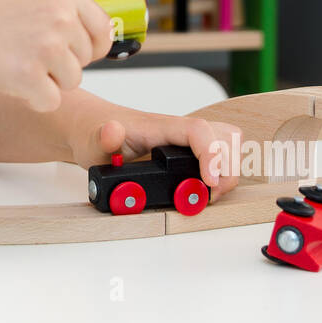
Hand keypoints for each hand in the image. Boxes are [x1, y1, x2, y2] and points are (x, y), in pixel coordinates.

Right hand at [0, 0, 113, 111]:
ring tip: (19, 64)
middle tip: (30, 52)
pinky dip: (34, 99)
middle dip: (64, 62)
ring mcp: (46, 49)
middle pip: (86, 58)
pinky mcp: (29, 78)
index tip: (77, 50)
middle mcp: (59, 20)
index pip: (102, 28)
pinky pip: (51, 101)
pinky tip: (14, 82)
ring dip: (49, 81)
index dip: (92, 44)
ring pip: (72, 82)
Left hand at [70, 109, 244, 197]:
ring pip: (227, 139)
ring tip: (210, 192)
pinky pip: (221, 148)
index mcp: (159, 127)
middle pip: (222, 136)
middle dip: (225, 169)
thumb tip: (112, 131)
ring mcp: (186, 138)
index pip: (198, 131)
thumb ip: (102, 138)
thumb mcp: (92, 142)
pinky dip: (225, 166)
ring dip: (229, 167)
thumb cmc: (95, 135)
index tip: (210, 183)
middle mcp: (178, 130)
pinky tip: (210, 186)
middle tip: (209, 196)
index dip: (212, 155)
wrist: (92, 127)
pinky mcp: (188, 148)